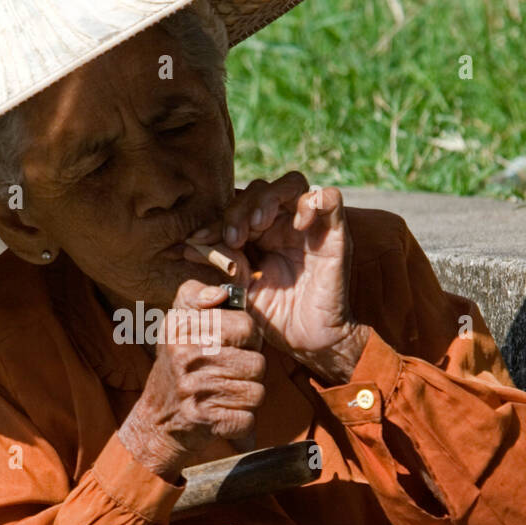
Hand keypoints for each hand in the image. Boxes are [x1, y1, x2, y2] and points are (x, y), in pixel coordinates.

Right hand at [118, 279, 264, 480]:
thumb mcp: (177, 326)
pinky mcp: (205, 420)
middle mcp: (185, 355)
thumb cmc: (177, 369)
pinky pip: (248, 419)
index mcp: (181, 327)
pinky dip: (241, 422)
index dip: (248, 338)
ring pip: (256, 392)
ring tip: (224, 395)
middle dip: (249, 372)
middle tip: (228, 375)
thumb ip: (196, 298)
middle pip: (256, 362)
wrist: (156, 422)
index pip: (245, 325)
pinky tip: (222, 415)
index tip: (233, 346)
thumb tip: (221, 294)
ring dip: (246, 398)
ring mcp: (195, 389)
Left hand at [185, 175, 368, 384]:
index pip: (237, 209)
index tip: (199, 241)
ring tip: (258, 224)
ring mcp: (309, 227)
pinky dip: (312, 202)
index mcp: (260, 235)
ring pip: (291, 184)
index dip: (216, 220)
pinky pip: (329, 198)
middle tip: (233, 238)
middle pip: (260, 190)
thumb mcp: (240, 290)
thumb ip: (222, 264)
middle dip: (240, 209)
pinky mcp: (335, 233)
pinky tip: (297, 224)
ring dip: (269, 198)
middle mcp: (284, 225)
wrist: (308, 340)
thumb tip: (190, 245)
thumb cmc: (275, 317)